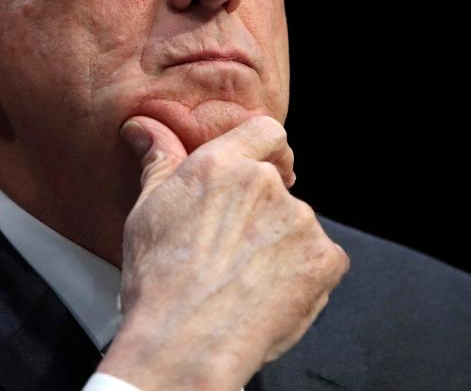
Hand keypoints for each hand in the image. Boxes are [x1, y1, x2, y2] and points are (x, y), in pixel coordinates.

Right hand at [97, 115, 349, 390]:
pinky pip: (324, 258)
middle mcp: (263, 184)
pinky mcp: (324, 260)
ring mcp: (299, 221)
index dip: (266, 149)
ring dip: (281, 243)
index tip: (261, 170)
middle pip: (278, 185)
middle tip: (232, 246)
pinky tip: (271, 292)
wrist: (185, 341)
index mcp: (221, 165)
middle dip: (262, 211)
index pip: (264, 131)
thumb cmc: (159, 281)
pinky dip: (305, 274)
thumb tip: (145, 128)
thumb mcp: (147, 210)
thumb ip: (158, 160)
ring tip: (244, 278)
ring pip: (298, 225)